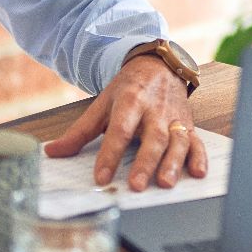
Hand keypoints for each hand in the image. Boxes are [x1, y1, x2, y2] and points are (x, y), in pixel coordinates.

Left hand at [44, 55, 207, 190]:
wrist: (159, 66)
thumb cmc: (129, 89)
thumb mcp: (102, 104)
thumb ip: (80, 132)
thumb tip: (52, 152)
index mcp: (130, 101)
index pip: (119, 130)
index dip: (110, 154)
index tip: (101, 177)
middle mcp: (155, 110)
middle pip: (152, 137)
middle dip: (145, 162)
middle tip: (136, 185)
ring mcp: (174, 118)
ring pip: (177, 141)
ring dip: (173, 162)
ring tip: (165, 183)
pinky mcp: (188, 125)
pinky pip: (197, 142)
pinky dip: (199, 157)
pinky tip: (197, 173)